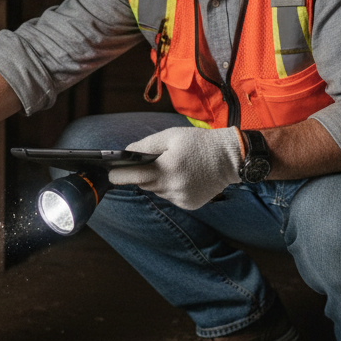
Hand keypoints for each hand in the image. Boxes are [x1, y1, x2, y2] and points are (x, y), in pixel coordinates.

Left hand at [109, 126, 242, 210]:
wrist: (231, 158)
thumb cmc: (199, 143)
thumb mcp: (171, 136)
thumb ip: (145, 145)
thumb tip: (125, 152)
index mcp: (167, 169)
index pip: (134, 177)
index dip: (119, 175)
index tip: (109, 173)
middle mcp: (173, 187)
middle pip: (144, 184)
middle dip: (143, 174)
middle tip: (152, 163)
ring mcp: (181, 198)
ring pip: (157, 191)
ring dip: (158, 181)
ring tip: (174, 168)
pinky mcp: (189, 205)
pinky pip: (171, 197)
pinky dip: (171, 188)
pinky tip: (184, 177)